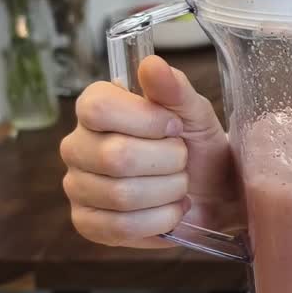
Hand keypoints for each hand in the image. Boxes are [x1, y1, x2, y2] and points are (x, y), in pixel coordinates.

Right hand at [60, 55, 239, 247]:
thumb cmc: (198, 147)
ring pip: (121, 194)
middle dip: (167, 161)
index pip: (97, 108)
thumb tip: (152, 65)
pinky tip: (170, 211)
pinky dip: (159, 220)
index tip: (174, 126)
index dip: (145, 120)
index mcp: (95, 108)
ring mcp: (77, 186)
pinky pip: (120, 228)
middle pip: (115, 156)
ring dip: (168, 192)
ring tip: (178, 186)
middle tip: (182, 160)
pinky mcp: (88, 224)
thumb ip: (174, 89)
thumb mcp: (196, 113)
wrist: (214, 193)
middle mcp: (77, 145)